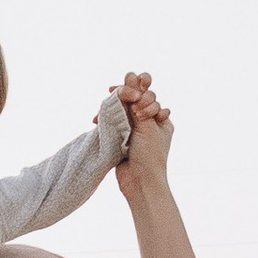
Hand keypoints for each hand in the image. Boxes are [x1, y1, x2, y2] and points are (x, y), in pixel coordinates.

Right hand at [113, 74, 172, 188]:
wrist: (140, 182)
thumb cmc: (150, 156)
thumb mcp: (147, 125)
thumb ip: (139, 101)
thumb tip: (132, 75)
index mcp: (161, 119)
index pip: (149, 96)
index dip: (139, 90)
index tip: (132, 92)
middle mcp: (148, 123)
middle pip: (135, 101)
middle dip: (125, 97)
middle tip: (118, 97)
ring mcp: (134, 131)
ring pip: (122, 111)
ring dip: (113, 107)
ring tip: (104, 105)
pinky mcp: (120, 139)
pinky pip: (113, 123)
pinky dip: (105, 120)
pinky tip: (97, 119)